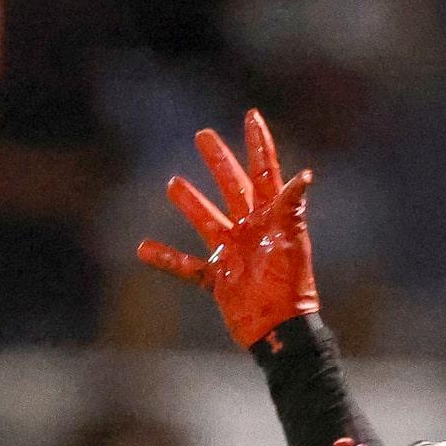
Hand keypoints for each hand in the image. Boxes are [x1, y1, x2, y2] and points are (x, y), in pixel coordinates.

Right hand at [135, 110, 318, 348]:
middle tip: (203, 135)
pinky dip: (165, 258)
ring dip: (191, 202)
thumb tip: (303, 176)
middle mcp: (250, 228)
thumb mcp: (293, 243)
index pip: (263, 171)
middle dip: (219, 159)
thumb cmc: (291, 287)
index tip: (250, 116)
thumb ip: (291, 210)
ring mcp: (232, 252)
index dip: (258, 143)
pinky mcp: (217, 278)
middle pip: (231, 185)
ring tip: (173, 183)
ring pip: (206, 219)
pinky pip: (186, 265)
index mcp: (271, 216)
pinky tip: (143, 249)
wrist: (279, 329)